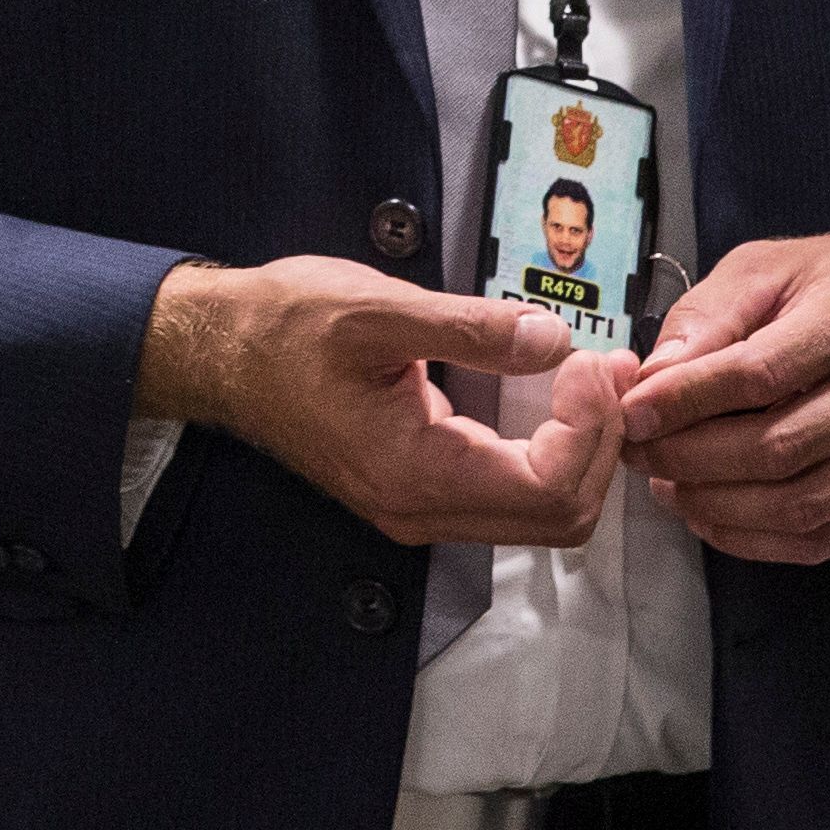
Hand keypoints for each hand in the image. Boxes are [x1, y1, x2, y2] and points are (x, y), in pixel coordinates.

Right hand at [136, 256, 627, 546]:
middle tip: (609, 367)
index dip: (591, 430)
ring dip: (582, 452)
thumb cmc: (286, 326)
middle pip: (558, 518)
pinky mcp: (419, 490)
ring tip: (593, 378)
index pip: (547, 490)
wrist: (220, 352)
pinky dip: (551, 454)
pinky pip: (510, 496)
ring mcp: (419, 508)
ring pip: (540, 515)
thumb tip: (556, 339)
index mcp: (413, 474)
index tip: (592, 360)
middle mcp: (421, 510)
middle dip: (600, 444)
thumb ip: (472, 329)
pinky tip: (556, 397)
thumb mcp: (379, 311)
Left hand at [613, 228, 829, 564]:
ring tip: (668, 486)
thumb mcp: (775, 267)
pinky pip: (827, 542)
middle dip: (690, 459)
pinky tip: (712, 517)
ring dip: (716, 507)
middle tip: (638, 454)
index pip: (761, 373)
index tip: (631, 413)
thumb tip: (651, 378)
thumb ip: (709, 315)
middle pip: (777, 448)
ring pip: (799, 506)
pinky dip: (757, 541)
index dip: (686, 401)